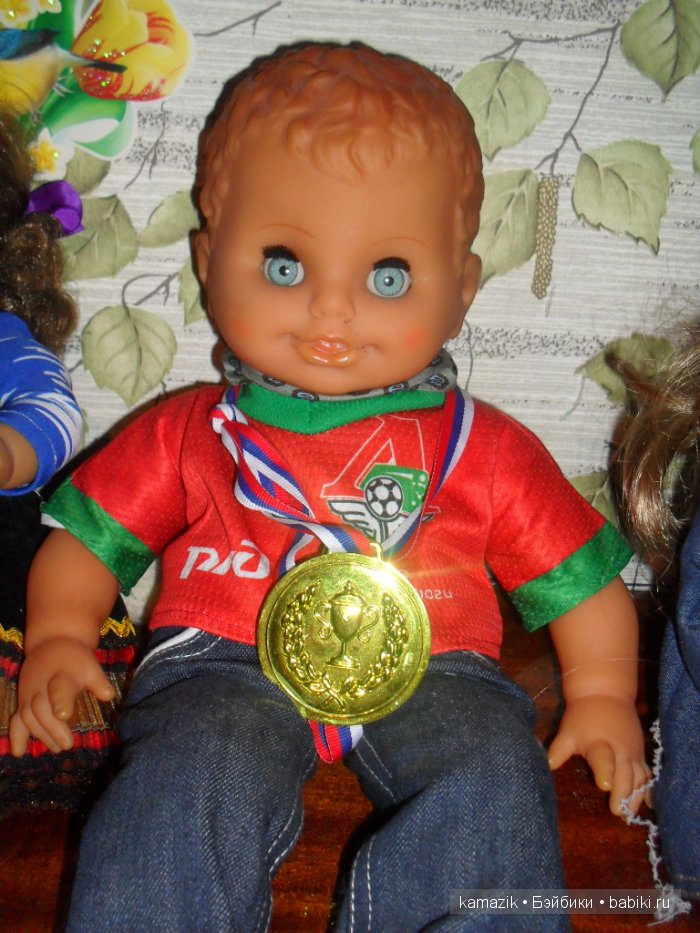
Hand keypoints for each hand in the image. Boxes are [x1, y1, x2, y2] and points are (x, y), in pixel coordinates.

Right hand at [10, 637, 115, 755]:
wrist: (52, 645)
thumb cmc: (74, 660)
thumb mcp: (89, 666)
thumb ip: (98, 682)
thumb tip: (109, 696)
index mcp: (61, 675)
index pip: (59, 688)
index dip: (60, 701)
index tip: (64, 715)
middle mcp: (40, 686)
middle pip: (41, 709)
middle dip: (53, 728)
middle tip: (67, 744)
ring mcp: (28, 695)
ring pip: (28, 717)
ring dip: (41, 735)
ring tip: (57, 748)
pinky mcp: (21, 702)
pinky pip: (15, 719)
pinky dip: (16, 736)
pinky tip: (20, 752)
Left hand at [548, 695, 649, 817]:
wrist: (606, 693)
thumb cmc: (583, 716)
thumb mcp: (568, 731)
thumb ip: (558, 751)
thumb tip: (543, 767)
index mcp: (598, 743)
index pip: (603, 759)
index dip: (605, 772)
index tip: (605, 785)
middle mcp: (619, 749)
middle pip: (625, 774)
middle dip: (623, 793)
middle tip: (617, 812)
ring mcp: (633, 752)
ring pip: (639, 777)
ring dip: (636, 796)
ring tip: (629, 814)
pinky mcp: (641, 753)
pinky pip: (647, 774)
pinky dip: (649, 789)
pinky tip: (650, 804)